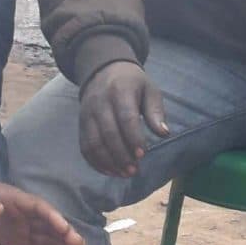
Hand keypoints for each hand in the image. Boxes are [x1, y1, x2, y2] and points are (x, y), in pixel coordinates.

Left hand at [0, 174, 84, 244]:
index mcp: (18, 200)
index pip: (39, 207)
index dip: (52, 216)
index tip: (63, 227)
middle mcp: (27, 214)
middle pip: (49, 222)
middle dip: (64, 231)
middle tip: (79, 243)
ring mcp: (27, 227)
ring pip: (49, 234)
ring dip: (64, 242)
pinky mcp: (23, 240)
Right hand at [79, 59, 168, 177]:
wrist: (103, 70)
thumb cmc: (132, 83)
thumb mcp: (149, 89)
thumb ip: (155, 111)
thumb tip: (164, 133)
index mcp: (120, 91)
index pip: (125, 117)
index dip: (133, 138)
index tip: (142, 155)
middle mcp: (100, 102)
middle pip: (108, 133)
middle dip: (121, 155)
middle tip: (134, 171)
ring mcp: (87, 114)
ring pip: (93, 143)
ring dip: (108, 162)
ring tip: (123, 174)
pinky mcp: (81, 124)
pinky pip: (84, 146)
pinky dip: (95, 162)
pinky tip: (109, 171)